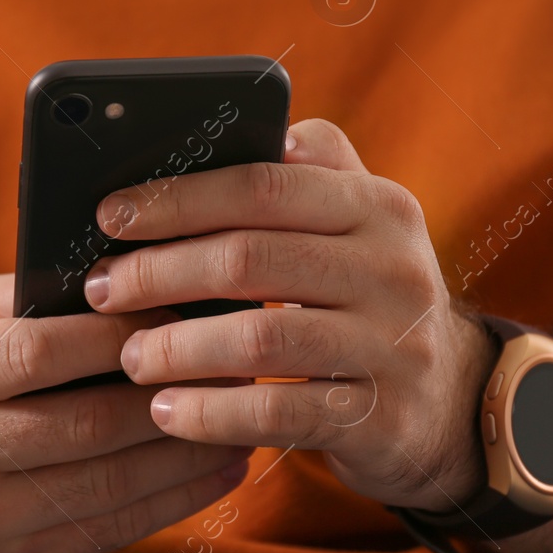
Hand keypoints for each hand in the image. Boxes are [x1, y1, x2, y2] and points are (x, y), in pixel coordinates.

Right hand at [0, 274, 248, 552]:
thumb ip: (14, 296)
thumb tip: (117, 273)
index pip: (34, 353)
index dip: (115, 336)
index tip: (182, 313)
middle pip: (82, 425)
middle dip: (169, 395)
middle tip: (236, 366)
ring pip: (106, 486)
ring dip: (186, 453)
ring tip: (243, 418)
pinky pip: (108, 532)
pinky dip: (173, 501)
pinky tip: (219, 472)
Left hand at [83, 119, 495, 511]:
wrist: (450, 402)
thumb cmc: (368, 296)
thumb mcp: (359, 223)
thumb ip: (304, 171)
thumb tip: (209, 132)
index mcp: (379, 205)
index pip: (264, 184)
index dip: (178, 197)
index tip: (110, 215)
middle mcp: (394, 269)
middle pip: (251, 258)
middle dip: (160, 272)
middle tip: (102, 290)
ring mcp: (394, 347)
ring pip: (262, 339)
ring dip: (178, 348)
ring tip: (129, 357)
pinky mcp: (381, 420)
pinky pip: (278, 415)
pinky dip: (211, 413)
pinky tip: (167, 412)